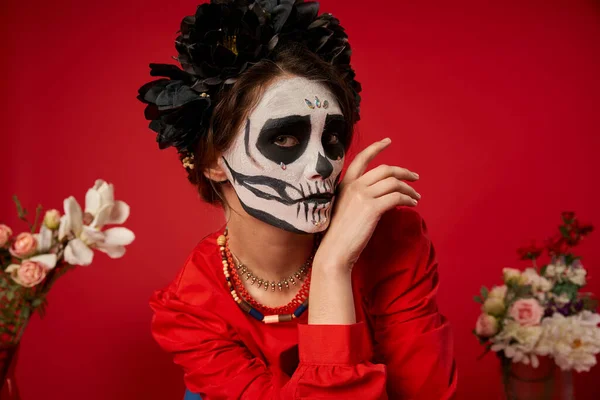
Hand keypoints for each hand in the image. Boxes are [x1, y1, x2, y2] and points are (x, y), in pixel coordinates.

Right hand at [315, 138, 420, 271]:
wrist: (334, 251)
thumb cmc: (340, 235)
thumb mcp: (345, 208)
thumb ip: (358, 197)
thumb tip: (381, 194)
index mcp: (344, 184)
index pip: (361, 158)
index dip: (376, 148)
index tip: (387, 141)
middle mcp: (353, 186)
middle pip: (385, 169)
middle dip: (404, 171)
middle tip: (415, 178)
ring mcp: (362, 196)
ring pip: (394, 183)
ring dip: (409, 189)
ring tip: (416, 197)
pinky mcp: (372, 208)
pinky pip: (396, 197)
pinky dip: (407, 199)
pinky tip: (412, 205)